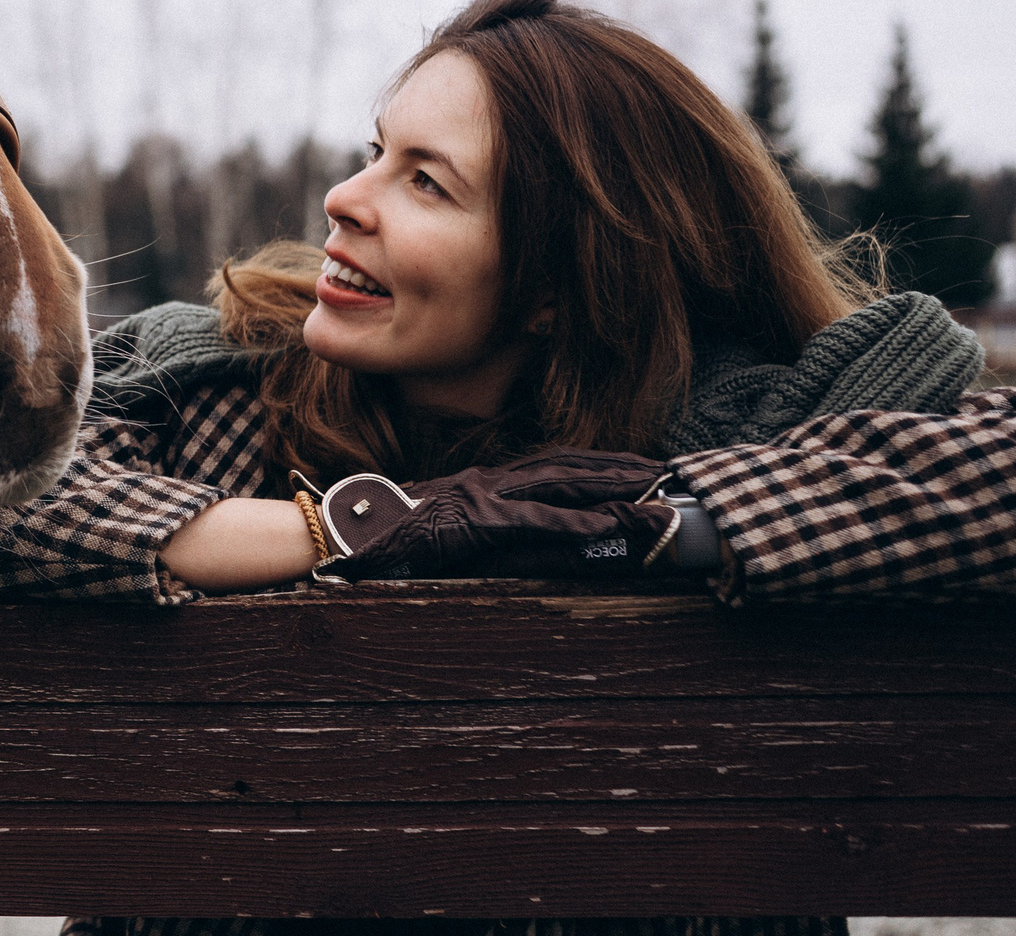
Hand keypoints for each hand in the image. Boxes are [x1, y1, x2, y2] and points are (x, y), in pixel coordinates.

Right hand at [313, 448, 679, 581]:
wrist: (346, 532)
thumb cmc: (391, 537)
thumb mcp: (452, 534)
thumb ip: (498, 538)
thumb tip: (546, 546)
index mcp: (487, 483)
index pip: (555, 469)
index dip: (601, 468)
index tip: (640, 470)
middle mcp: (492, 481)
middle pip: (570, 469)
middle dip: (621, 471)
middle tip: (668, 474)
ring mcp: (485, 497)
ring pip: (562, 489)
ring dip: (612, 494)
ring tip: (655, 499)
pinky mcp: (475, 520)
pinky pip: (534, 522)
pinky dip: (574, 523)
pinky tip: (606, 526)